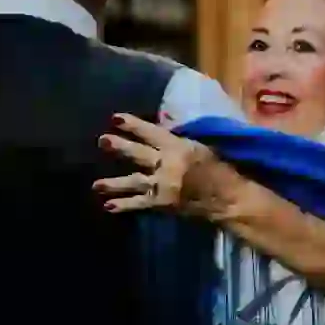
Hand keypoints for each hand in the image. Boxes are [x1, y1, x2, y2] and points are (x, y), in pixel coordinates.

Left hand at [93, 113, 226, 213]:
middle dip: (119, 146)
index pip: (151, 132)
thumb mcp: (201, 146)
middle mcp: (167, 164)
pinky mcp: (162, 204)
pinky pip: (140, 204)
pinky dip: (124, 205)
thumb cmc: (221, 169)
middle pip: (138, 153)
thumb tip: (161, 126)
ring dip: (113, 184)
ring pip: (133, 181)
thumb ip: (179, 139)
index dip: (132, 125)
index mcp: (178, 147)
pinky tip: (108, 207)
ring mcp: (163, 185)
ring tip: (95, 185)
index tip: (115, 118)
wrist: (229, 199)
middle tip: (101, 140)